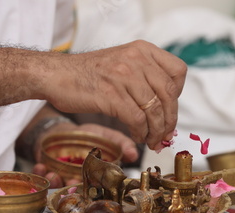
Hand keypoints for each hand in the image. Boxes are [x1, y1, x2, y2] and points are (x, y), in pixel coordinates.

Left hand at [31, 123, 138, 187]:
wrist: (66, 129)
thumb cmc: (90, 135)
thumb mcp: (108, 135)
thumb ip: (121, 143)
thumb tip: (134, 153)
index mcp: (95, 175)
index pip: (96, 187)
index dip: (93, 189)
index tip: (89, 188)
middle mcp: (78, 179)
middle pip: (76, 188)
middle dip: (71, 187)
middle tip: (69, 183)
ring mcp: (62, 175)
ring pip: (59, 184)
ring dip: (54, 181)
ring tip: (52, 174)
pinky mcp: (47, 169)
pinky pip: (42, 173)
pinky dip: (40, 170)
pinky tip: (40, 165)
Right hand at [39, 40, 186, 150]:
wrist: (56, 75)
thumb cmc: (88, 74)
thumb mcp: (122, 63)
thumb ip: (144, 78)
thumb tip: (165, 110)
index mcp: (142, 50)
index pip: (178, 72)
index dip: (178, 95)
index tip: (169, 110)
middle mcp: (136, 60)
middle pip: (169, 94)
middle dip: (170, 120)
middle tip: (165, 135)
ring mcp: (123, 76)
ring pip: (154, 109)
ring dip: (156, 131)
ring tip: (151, 140)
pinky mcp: (110, 95)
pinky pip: (136, 119)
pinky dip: (140, 132)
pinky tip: (137, 136)